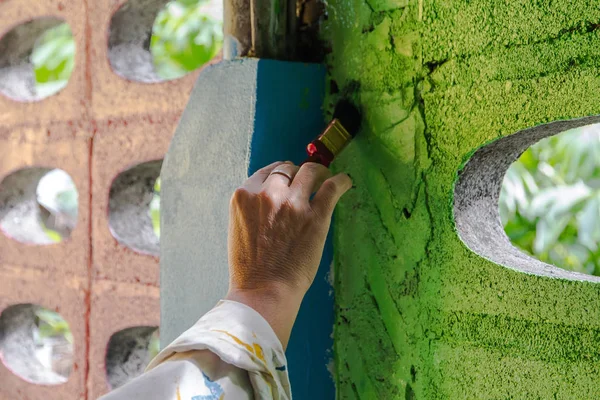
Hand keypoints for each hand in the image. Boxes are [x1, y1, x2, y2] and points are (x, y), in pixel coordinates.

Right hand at [225, 161, 351, 347]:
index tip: (289, 178)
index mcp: (244, 196)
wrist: (263, 291)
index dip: (281, 173)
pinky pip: (333, 187)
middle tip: (307, 183)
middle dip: (298, 174)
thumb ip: (253, 209)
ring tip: (326, 180)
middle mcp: (268, 194)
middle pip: (288, 168)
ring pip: (310, 171)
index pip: (267, 172)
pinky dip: (342, 181)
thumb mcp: (239, 229)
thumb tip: (271, 199)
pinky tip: (345, 183)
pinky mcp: (316, 215)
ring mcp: (293, 203)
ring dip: (319, 174)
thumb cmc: (250, 269)